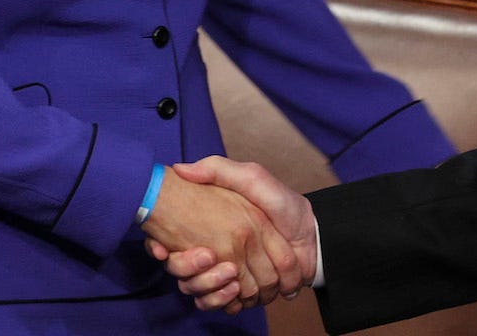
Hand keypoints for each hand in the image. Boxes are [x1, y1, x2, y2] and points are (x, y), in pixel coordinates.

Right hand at [147, 157, 316, 312]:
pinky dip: (224, 303)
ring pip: (200, 293)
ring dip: (210, 290)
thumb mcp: (253, 179)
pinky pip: (221, 306)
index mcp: (213, 230)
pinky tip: (235, 294)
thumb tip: (182, 169)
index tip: (163, 250)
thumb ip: (221, 171)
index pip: (175, 248)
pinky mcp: (242, 293)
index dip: (168, 251)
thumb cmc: (284, 205)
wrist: (313, 236)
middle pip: (185, 275)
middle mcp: (215, 254)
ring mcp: (227, 275)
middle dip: (191, 274)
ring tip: (230, 279)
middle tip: (211, 262)